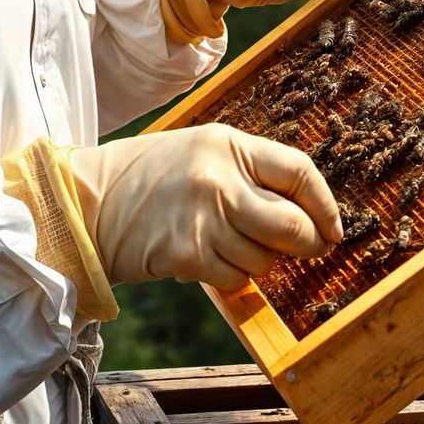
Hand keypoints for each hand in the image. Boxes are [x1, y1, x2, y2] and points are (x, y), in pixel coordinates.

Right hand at [68, 124, 341, 290]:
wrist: (90, 200)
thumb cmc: (153, 178)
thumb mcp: (203, 153)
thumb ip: (250, 174)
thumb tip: (307, 215)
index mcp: (229, 144)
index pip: (299, 170)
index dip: (325, 204)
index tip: (334, 228)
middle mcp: (220, 178)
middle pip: (292, 224)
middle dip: (307, 244)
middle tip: (308, 250)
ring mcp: (204, 217)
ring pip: (266, 259)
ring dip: (259, 262)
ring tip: (230, 245)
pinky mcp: (188, 254)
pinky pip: (236, 279)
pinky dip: (232, 278)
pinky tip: (209, 259)